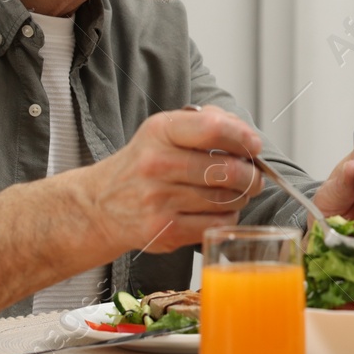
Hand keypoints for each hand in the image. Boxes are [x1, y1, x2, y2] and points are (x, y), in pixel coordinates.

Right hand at [81, 105, 264, 254]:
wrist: (99, 205)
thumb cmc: (143, 164)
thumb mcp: (164, 131)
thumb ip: (205, 122)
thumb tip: (245, 134)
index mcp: (160, 131)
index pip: (212, 128)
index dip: (242, 137)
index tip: (254, 146)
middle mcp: (157, 164)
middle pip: (227, 170)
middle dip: (251, 175)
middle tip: (254, 177)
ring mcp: (159, 199)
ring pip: (226, 199)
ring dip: (241, 197)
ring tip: (237, 193)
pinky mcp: (164, 230)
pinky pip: (216, 224)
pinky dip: (228, 218)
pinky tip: (221, 211)